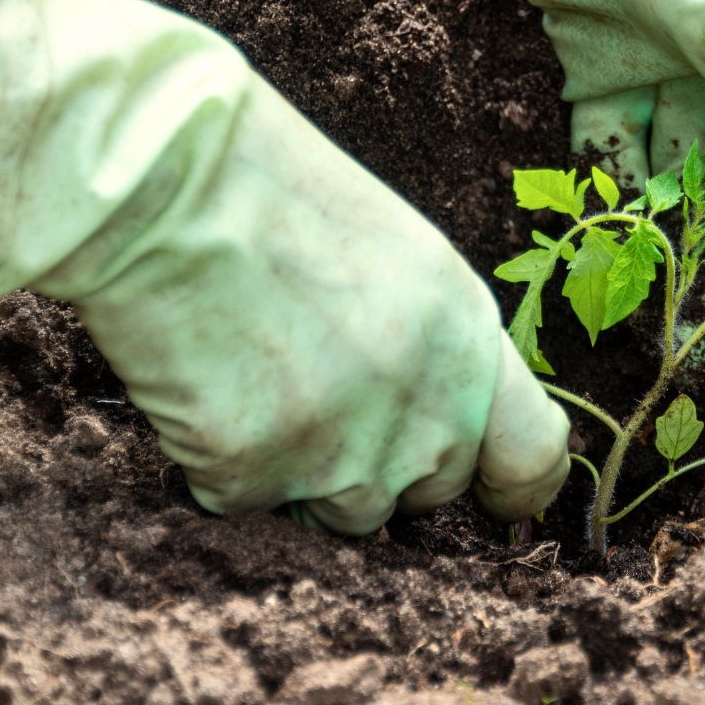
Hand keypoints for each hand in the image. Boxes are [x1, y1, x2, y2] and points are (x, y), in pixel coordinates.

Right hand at [0, 0, 569, 533]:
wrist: (170, 190)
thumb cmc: (281, 201)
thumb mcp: (406, 261)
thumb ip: (439, 350)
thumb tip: (442, 421)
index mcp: (472, 345)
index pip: (534, 456)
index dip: (515, 487)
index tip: (497, 500)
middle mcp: (426, 413)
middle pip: (428, 493)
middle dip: (387, 466)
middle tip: (321, 388)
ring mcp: (344, 457)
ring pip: (344, 515)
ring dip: (308, 474)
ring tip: (261, 376)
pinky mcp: (257, 481)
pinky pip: (249, 503)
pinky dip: (224, 463)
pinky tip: (207, 386)